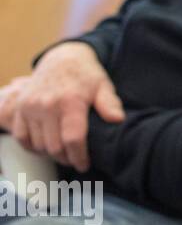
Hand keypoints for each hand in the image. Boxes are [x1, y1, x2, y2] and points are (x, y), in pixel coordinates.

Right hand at [0, 42, 122, 171]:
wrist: (61, 59)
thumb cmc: (86, 75)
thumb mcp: (103, 86)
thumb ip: (109, 104)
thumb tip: (118, 119)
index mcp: (70, 101)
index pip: (73, 139)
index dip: (79, 156)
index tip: (85, 165)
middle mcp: (47, 105)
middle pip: (54, 146)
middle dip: (66, 158)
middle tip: (76, 161)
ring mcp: (30, 107)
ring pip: (38, 145)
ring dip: (51, 154)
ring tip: (64, 154)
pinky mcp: (20, 108)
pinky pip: (21, 137)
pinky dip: (32, 147)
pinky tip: (45, 148)